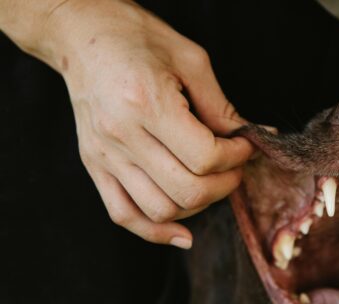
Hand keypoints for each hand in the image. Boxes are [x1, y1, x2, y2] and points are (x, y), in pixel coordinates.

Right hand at [44, 1, 253, 247]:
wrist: (82, 35)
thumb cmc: (137, 39)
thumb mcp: (190, 60)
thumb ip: (221, 106)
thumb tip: (254, 136)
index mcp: (147, 104)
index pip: (205, 157)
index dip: (237, 156)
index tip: (245, 146)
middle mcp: (122, 136)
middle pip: (188, 190)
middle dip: (225, 185)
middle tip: (234, 167)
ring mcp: (104, 156)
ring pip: (160, 210)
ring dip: (197, 205)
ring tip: (210, 183)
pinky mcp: (95, 165)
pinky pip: (124, 215)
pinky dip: (156, 231)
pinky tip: (183, 232)